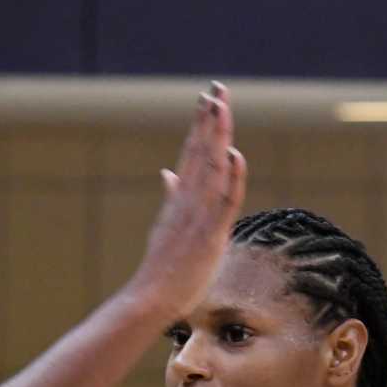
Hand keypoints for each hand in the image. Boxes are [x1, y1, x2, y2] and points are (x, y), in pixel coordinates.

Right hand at [125, 82, 248, 318]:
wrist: (150, 298)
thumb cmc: (163, 269)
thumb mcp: (166, 225)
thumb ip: (171, 197)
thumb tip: (168, 172)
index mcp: (180, 199)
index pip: (192, 154)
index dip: (201, 126)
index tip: (207, 99)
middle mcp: (187, 201)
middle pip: (201, 152)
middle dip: (210, 119)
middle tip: (217, 88)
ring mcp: (197, 216)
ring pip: (211, 169)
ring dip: (217, 137)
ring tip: (221, 106)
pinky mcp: (209, 235)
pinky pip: (223, 203)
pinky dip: (231, 178)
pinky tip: (235, 155)